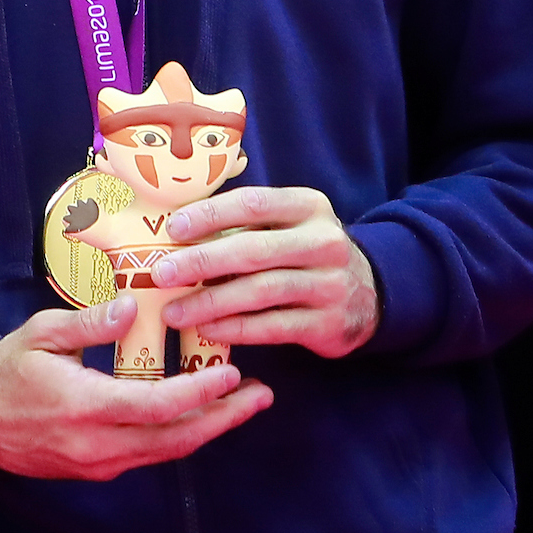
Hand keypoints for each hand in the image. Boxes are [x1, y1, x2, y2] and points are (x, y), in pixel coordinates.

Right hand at [0, 296, 272, 479]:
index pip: (154, 407)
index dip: (197, 395)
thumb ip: (88, 322)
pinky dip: (182, 435)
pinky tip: (203, 413)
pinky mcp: (100, 469)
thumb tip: (130, 307)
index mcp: (84, 407)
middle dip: (222, 418)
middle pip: (173, 439)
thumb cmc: (7, 370)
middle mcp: (97, 444)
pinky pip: (150, 454)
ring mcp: (100, 463)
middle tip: (261, 395)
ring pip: (167, 451)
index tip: (231, 374)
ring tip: (244, 403)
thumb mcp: (40, 334)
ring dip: (209, 429)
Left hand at [154, 186, 379, 357]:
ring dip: (211, 302)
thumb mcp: (291, 225)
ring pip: (260, 292)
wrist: (370, 293)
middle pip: (253, 250)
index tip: (174, 227)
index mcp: (309, 207)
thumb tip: (177, 229)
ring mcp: (329, 284)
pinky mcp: (328, 323)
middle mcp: (323, 242)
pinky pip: (272, 326)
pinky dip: (235, 329)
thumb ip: (247, 222)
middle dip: (201, 262)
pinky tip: (206, 329)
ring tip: (174, 311)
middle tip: (162, 273)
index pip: (254, 203)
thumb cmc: (307, 253)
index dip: (211, 215)